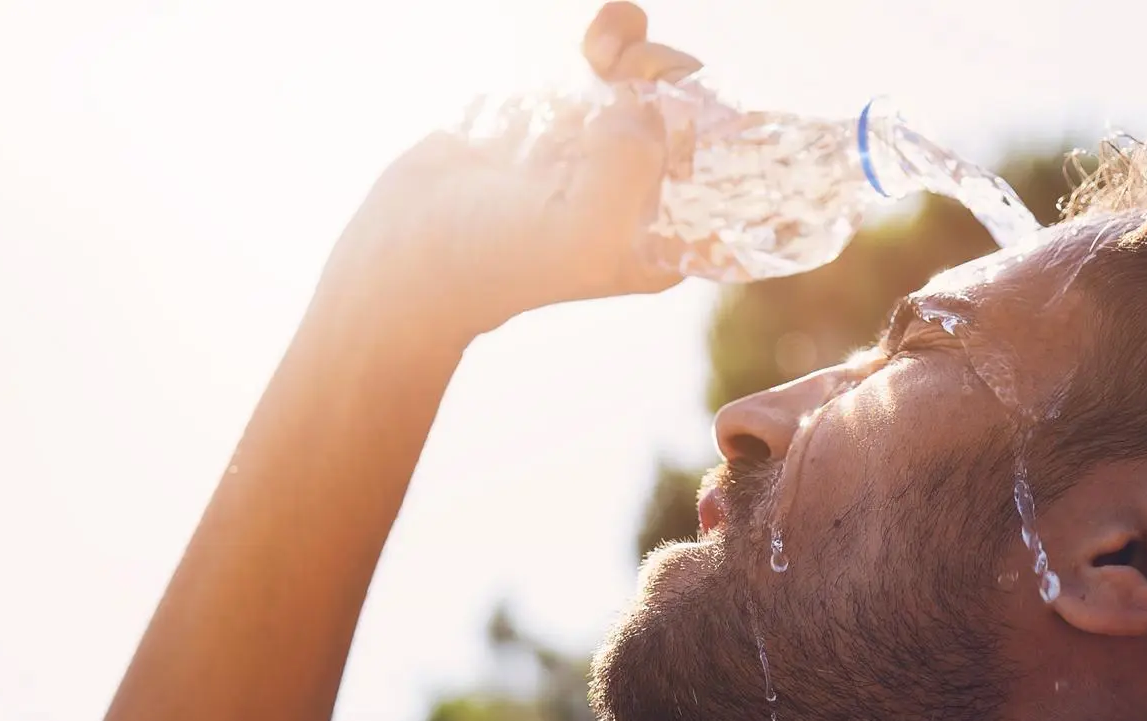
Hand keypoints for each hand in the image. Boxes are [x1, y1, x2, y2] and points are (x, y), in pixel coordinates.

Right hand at [314, 3, 704, 343]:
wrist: (411, 243)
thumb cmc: (497, 257)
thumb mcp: (581, 230)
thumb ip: (628, 167)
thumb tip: (639, 101)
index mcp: (666, 238)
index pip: (734, 178)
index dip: (726, 133)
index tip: (683, 112)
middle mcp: (645, 196)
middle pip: (699, 117)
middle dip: (676, 83)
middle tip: (629, 77)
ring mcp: (606, 151)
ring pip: (660, 81)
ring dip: (644, 54)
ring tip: (604, 56)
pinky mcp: (568, 114)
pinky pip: (618, 62)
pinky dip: (615, 38)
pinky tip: (598, 42)